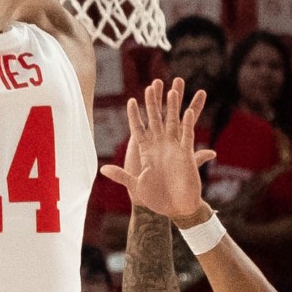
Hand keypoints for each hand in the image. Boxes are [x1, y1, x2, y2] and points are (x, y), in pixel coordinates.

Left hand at [100, 80, 216, 220]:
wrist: (175, 208)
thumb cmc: (155, 198)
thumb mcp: (135, 185)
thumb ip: (121, 176)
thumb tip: (102, 170)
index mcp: (146, 151)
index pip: (138, 128)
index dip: (134, 115)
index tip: (130, 100)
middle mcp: (160, 146)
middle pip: (157, 118)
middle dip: (155, 101)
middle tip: (154, 83)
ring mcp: (174, 149)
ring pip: (174, 122)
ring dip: (173, 107)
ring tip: (174, 89)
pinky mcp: (186, 156)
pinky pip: (188, 137)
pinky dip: (188, 125)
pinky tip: (188, 112)